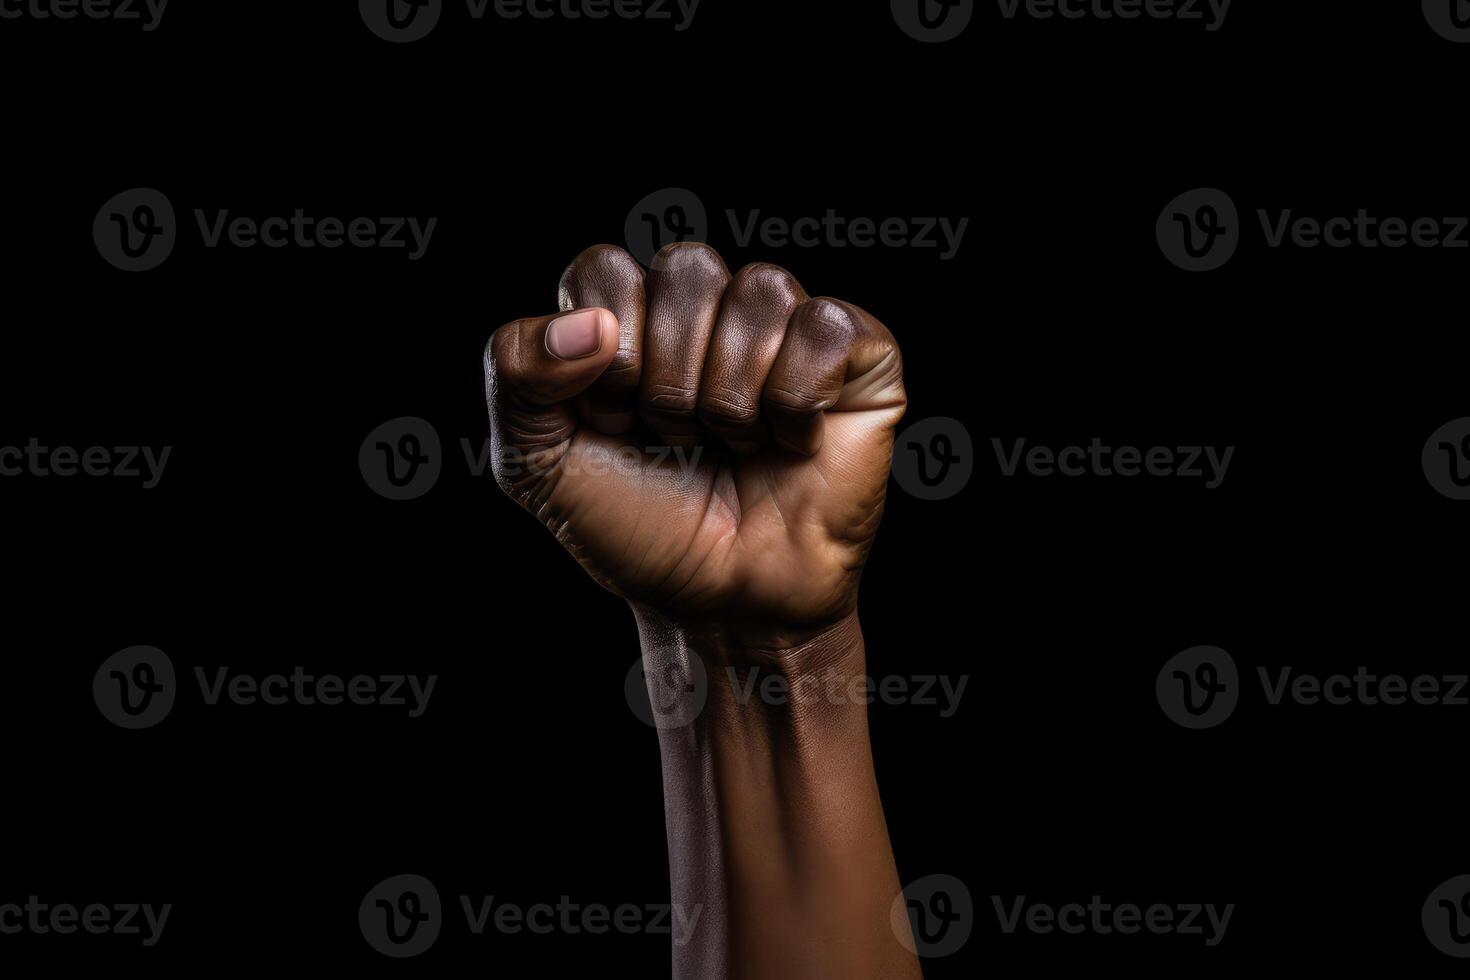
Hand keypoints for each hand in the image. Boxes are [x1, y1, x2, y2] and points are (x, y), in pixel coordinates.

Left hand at [484, 243, 905, 640]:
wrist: (723, 602)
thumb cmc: (639, 529)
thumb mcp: (536, 462)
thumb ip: (515, 372)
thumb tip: (591, 326)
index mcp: (633, 316)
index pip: (605, 268)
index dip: (607, 356)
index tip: (615, 423)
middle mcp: (711, 307)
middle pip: (686, 269)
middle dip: (669, 379)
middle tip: (679, 439)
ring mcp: (787, 326)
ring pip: (760, 291)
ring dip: (732, 397)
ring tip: (733, 445)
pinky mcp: (859, 354)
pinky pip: (825, 325)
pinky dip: (797, 399)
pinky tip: (790, 441)